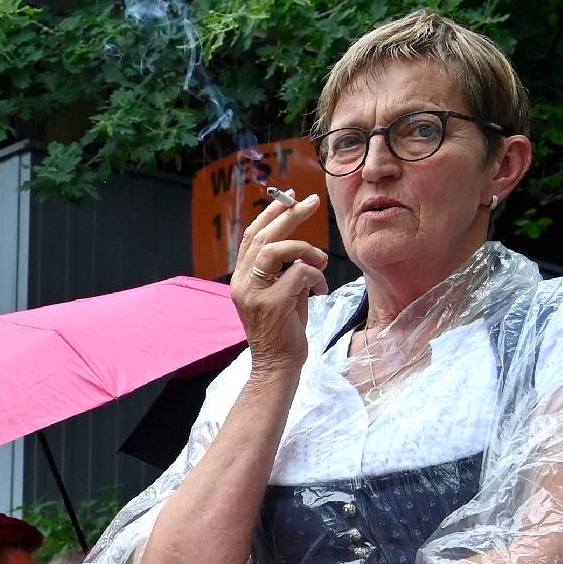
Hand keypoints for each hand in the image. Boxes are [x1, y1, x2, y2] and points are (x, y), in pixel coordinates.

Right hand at [231, 191, 327, 374]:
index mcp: (241, 279)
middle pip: (263, 237)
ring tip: (320, 261)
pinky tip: (320, 291)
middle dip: (290, 215)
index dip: (270, 215)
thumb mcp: (282, 292)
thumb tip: (301, 246)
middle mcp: (242, 284)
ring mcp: (254, 294)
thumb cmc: (284, 329)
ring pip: (278, 250)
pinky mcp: (271, 304)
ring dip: (306, 250)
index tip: (289, 198)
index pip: (251, 238)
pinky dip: (316, 278)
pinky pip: (299, 273)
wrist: (278, 365)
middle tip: (311, 202)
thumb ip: (284, 269)